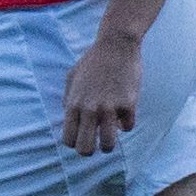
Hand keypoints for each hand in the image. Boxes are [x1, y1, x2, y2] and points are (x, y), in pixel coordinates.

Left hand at [58, 32, 142, 157]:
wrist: (116, 44)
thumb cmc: (92, 61)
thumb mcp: (72, 78)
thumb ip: (68, 99)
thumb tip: (67, 117)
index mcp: (73, 104)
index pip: (68, 140)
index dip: (75, 143)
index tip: (82, 137)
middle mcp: (89, 109)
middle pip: (85, 149)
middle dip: (90, 151)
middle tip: (96, 144)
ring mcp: (109, 107)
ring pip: (109, 145)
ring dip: (110, 144)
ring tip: (111, 136)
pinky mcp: (128, 104)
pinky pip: (128, 127)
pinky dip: (126, 123)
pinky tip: (125, 113)